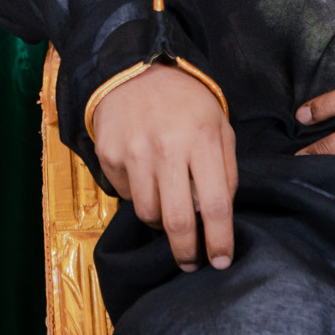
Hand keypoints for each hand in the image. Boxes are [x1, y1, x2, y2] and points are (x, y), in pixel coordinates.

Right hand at [90, 65, 238, 272]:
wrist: (135, 70)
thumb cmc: (186, 103)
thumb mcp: (219, 126)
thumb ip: (225, 171)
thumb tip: (217, 217)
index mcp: (202, 139)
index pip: (215, 204)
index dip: (220, 240)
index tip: (221, 261)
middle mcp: (166, 147)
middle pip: (178, 220)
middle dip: (187, 251)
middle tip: (192, 263)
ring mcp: (133, 152)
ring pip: (148, 213)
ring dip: (161, 222)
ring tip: (168, 211)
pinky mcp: (110, 155)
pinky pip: (126, 195)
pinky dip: (139, 196)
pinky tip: (146, 177)